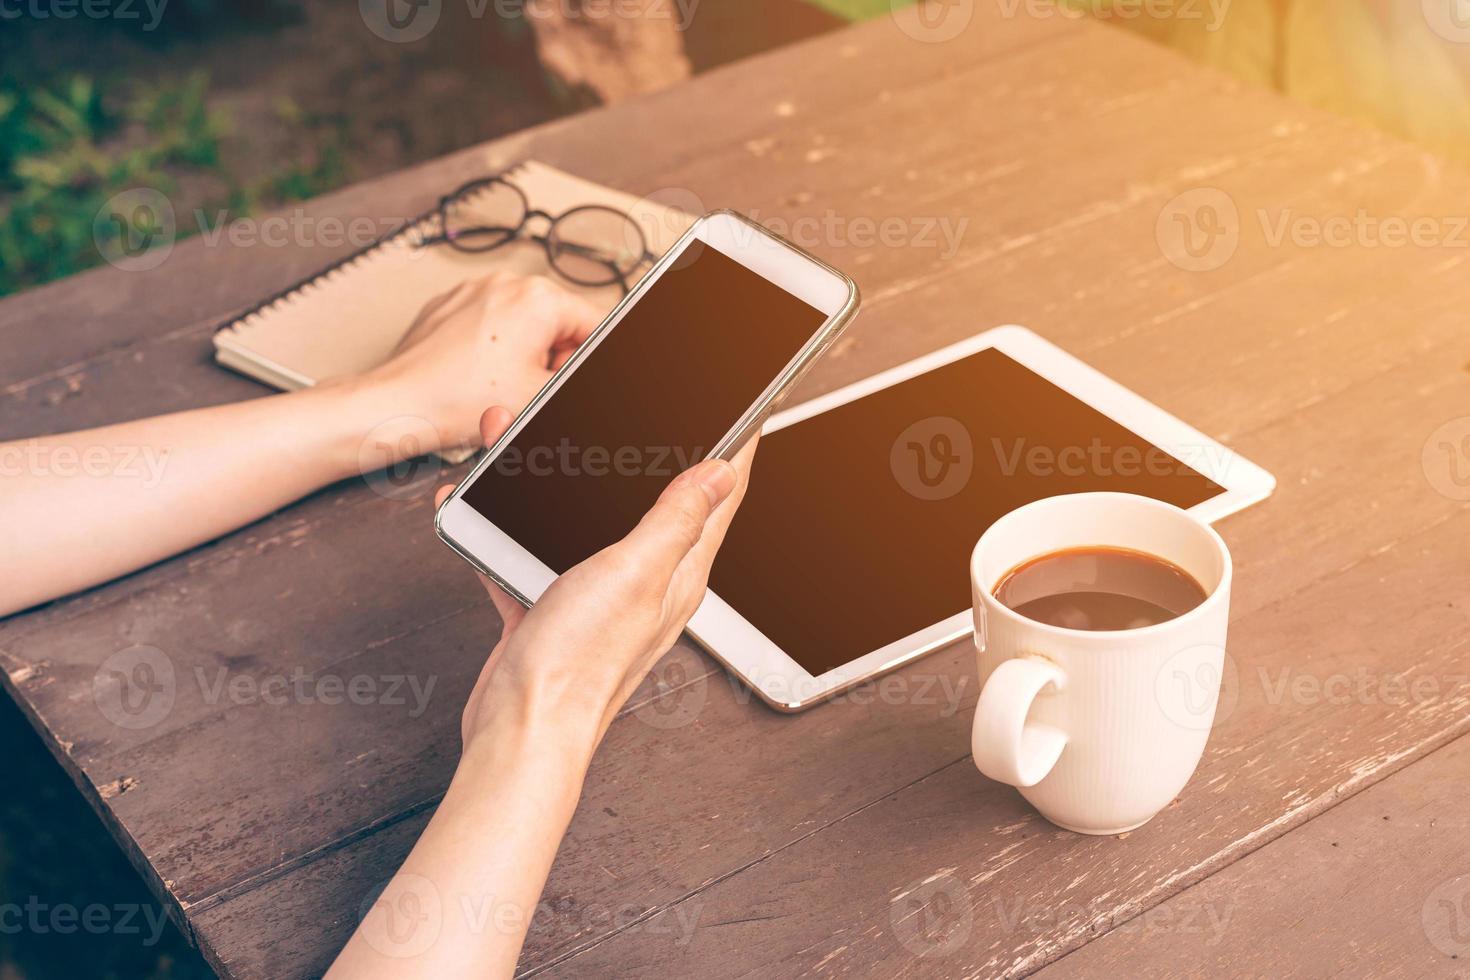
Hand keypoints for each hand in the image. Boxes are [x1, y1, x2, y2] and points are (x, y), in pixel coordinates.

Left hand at [355, 272, 601, 456]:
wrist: (399, 404)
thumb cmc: (460, 399)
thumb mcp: (540, 396)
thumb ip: (572, 376)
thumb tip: (574, 365)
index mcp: (538, 298)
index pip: (594, 323)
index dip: (589, 356)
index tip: (571, 374)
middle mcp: (506, 284)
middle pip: (558, 323)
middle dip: (555, 358)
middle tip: (537, 389)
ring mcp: (474, 291)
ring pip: (523, 323)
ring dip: (526, 354)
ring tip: (505, 387)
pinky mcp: (450, 305)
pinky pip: (490, 323)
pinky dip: (495, 347)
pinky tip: (482, 377)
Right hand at [434, 406, 756, 755]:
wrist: (519, 730)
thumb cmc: (580, 665)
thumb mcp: (635, 572)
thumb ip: (676, 520)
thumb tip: (720, 472)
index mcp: (678, 571)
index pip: (720, 498)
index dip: (736, 449)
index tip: (746, 411)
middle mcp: (644, 583)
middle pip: (652, 500)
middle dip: (640, 449)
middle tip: (634, 410)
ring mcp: (598, 598)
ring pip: (584, 519)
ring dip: (562, 479)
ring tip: (531, 437)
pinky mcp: (551, 611)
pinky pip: (535, 553)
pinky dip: (512, 525)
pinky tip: (485, 506)